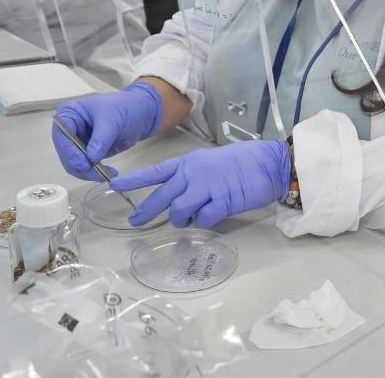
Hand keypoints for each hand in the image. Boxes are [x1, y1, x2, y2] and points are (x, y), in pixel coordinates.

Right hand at [52, 82, 162, 180]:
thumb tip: (91, 158)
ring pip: (74, 164)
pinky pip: (85, 166)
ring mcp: (78, 141)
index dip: (70, 152)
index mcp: (69, 113)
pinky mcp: (88, 152)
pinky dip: (94, 172)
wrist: (143, 113)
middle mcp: (69, 128)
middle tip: (97, 174)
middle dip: (80, 166)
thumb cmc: (126, 108)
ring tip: (106, 174)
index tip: (84, 164)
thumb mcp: (113, 120)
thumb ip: (101, 139)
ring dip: (87, 172)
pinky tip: (107, 173)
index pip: (61, 136)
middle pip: (65, 153)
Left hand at [111, 140, 290, 228]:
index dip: (135, 179)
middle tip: (136, 222)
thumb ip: (194, 177)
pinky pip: (202, 220)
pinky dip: (204, 223)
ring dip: (181, 220)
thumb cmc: (245, 160)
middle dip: (146, 212)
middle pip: (161, 197)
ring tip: (191, 218)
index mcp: (190, 162)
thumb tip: (182, 196)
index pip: (156, 171)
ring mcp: (207, 188)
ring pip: (178, 212)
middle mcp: (194, 174)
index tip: (115, 185)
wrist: (269, 163)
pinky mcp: (221, 203)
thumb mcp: (213, 161)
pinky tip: (212, 218)